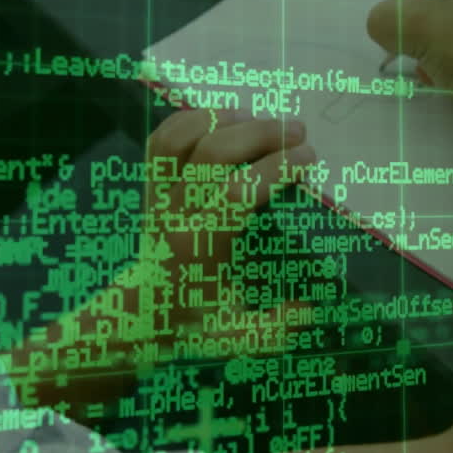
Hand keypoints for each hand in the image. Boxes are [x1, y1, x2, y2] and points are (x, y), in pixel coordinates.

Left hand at [129, 109, 316, 357]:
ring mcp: (158, 194)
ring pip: (183, 137)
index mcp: (200, 245)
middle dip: (261, 133)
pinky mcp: (150, 184)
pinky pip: (162, 138)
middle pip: (214, 153)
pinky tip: (222, 116)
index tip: (308, 157)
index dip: (277, 168)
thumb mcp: (240, 336)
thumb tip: (309, 308)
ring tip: (260, 117)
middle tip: (298, 131)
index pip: (239, 193)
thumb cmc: (196, 321)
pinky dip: (191, 118)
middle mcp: (175, 212)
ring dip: (224, 119)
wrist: (142, 312)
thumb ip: (277, 327)